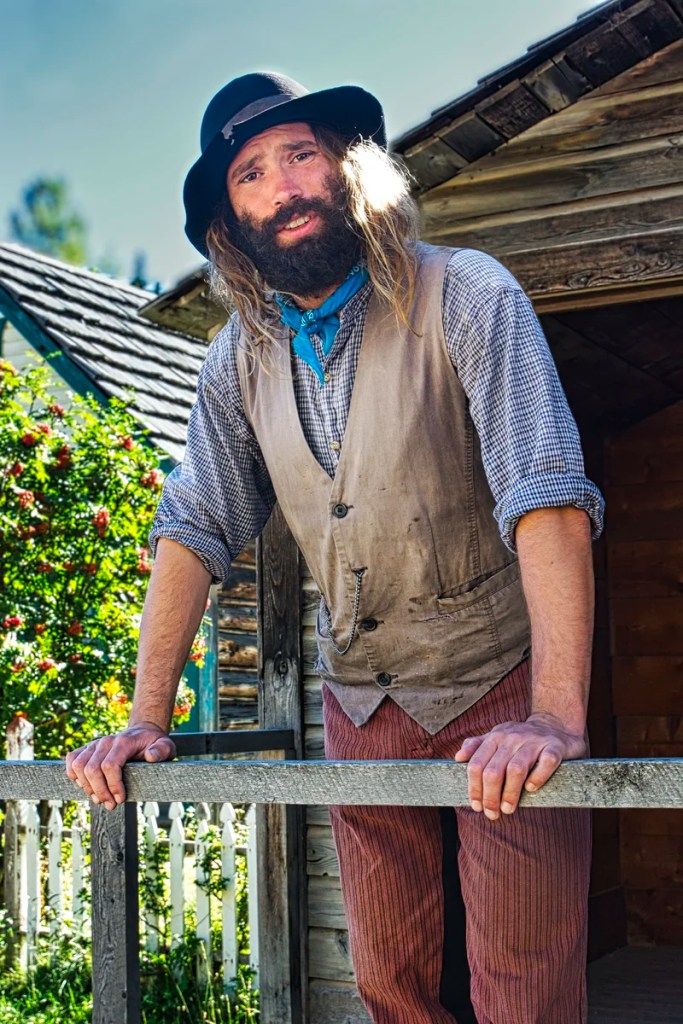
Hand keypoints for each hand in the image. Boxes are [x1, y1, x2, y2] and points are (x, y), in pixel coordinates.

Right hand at [65, 724, 175, 810]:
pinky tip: (86, 786)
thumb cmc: (153, 743)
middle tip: (111, 805)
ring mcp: (94, 744)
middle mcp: (106, 741)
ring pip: (79, 766)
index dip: (113, 786)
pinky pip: (72, 760)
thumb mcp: (166, 746)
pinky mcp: (87, 748)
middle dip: (100, 792)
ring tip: (99, 799)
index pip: (110, 765)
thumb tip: (151, 756)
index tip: (121, 799)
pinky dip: (74, 775)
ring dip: (87, 787)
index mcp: (124, 742)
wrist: (142, 734)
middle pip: (92, 769)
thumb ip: (162, 750)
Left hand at [454, 713, 586, 819]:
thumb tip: (458, 758)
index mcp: (496, 736)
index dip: (474, 788)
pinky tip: (531, 789)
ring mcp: (534, 741)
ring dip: (510, 793)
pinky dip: (537, 778)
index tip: (476, 806)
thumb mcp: (497, 737)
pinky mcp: (554, 746)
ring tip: (508, 809)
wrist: (555, 725)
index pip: (477, 764)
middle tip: (492, 813)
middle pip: (494, 770)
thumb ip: (477, 746)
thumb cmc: (522, 738)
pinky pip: (546, 763)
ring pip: (516, 769)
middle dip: (490, 796)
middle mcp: (513, 737)